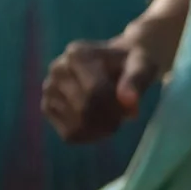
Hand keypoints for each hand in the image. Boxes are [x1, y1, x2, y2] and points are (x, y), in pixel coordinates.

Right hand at [41, 37, 158, 143]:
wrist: (117, 64)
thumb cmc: (132, 64)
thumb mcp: (142, 65)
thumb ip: (137, 80)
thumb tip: (129, 102)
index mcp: (77, 54)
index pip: (95, 92)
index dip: (118, 107)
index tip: (133, 108)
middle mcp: (57, 69)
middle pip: (85, 110)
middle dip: (111, 119)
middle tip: (125, 115)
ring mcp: (49, 89)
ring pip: (77, 126)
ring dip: (103, 128)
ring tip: (114, 115)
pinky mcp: (48, 107)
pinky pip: (70, 134)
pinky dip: (91, 135)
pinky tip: (101, 124)